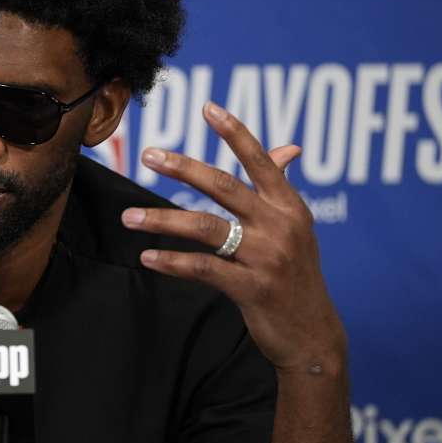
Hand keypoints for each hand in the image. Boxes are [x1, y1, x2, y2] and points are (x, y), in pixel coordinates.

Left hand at [120, 102, 346, 374]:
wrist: (313, 334)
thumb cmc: (297, 275)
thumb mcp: (296, 228)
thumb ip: (281, 189)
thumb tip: (287, 147)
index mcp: (290, 206)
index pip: (260, 161)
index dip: (234, 133)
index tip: (207, 108)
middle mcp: (280, 226)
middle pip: (224, 187)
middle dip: (183, 168)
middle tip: (148, 155)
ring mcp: (267, 258)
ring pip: (206, 228)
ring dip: (162, 220)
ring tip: (129, 217)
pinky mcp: (253, 289)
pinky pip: (204, 269)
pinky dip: (172, 262)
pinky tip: (147, 256)